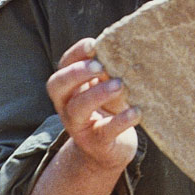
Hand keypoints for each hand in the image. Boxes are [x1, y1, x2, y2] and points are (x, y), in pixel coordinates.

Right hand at [46, 37, 140, 171]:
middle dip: (77, 72)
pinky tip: (136, 111)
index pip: (63, 65)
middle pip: (58, 85)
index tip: (93, 44)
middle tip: (99, 66)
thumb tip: (126, 47)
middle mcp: (67, 106)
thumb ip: (108, 70)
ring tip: (119, 84)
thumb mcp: (106, 87)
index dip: (75, 53)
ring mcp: (79, 126)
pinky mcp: (96, 144)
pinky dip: (120, 121)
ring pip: (77, 109)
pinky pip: (104, 132)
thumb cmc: (109, 109)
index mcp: (69, 87)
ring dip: (97, 94)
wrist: (110, 151)